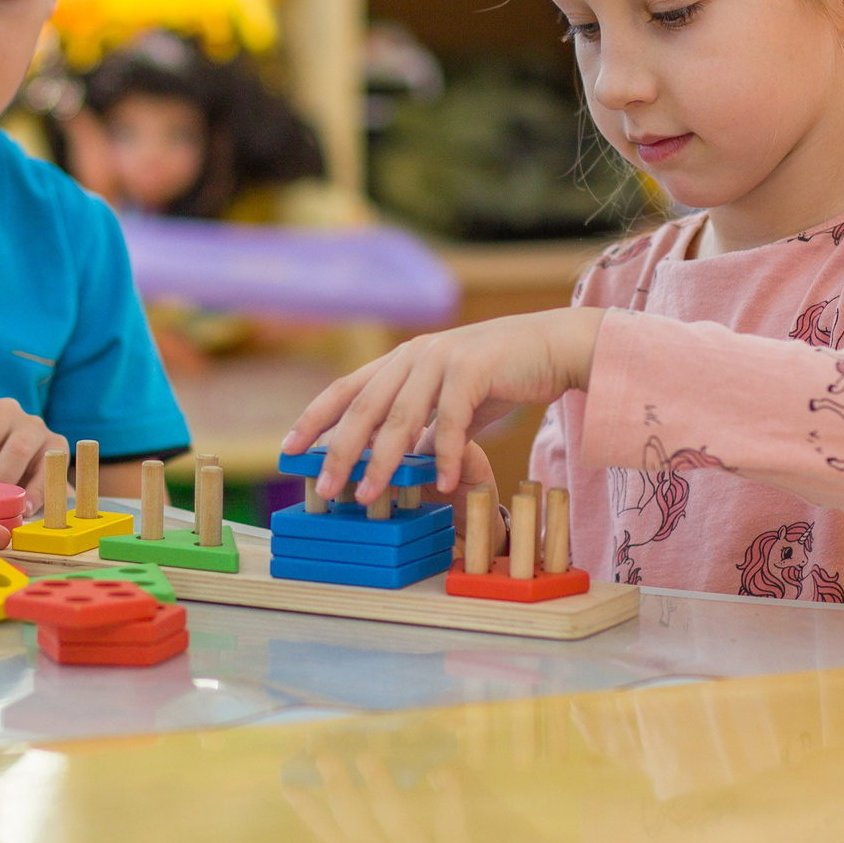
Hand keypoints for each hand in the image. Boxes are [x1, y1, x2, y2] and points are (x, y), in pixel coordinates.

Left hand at [280, 308, 603, 504]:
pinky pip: (450, 420)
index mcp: (403, 360)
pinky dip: (444, 455)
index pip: (345, 389)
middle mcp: (414, 355)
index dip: (314, 419)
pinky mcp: (474, 368)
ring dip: (382, 462)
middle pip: (364, 408)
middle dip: (339, 451)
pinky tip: (441, 485)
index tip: (288, 449)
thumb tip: (400, 466)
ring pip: (400, 418)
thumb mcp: (453, 404)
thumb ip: (424, 430)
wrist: (556, 346)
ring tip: (368, 496)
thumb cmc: (504, 374)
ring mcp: (442, 358)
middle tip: (324, 489)